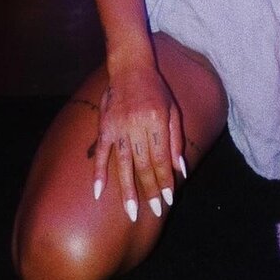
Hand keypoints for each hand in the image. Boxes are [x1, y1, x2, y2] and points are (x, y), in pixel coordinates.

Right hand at [93, 62, 185, 222]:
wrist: (131, 68)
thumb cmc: (156, 90)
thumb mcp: (173, 110)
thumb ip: (176, 141)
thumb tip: (180, 170)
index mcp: (157, 121)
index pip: (162, 159)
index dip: (165, 181)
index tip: (168, 200)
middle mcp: (138, 125)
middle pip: (144, 164)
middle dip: (150, 190)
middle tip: (154, 212)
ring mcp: (119, 126)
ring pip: (124, 164)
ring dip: (128, 190)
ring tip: (131, 212)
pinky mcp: (104, 126)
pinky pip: (101, 153)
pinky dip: (99, 173)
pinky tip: (98, 193)